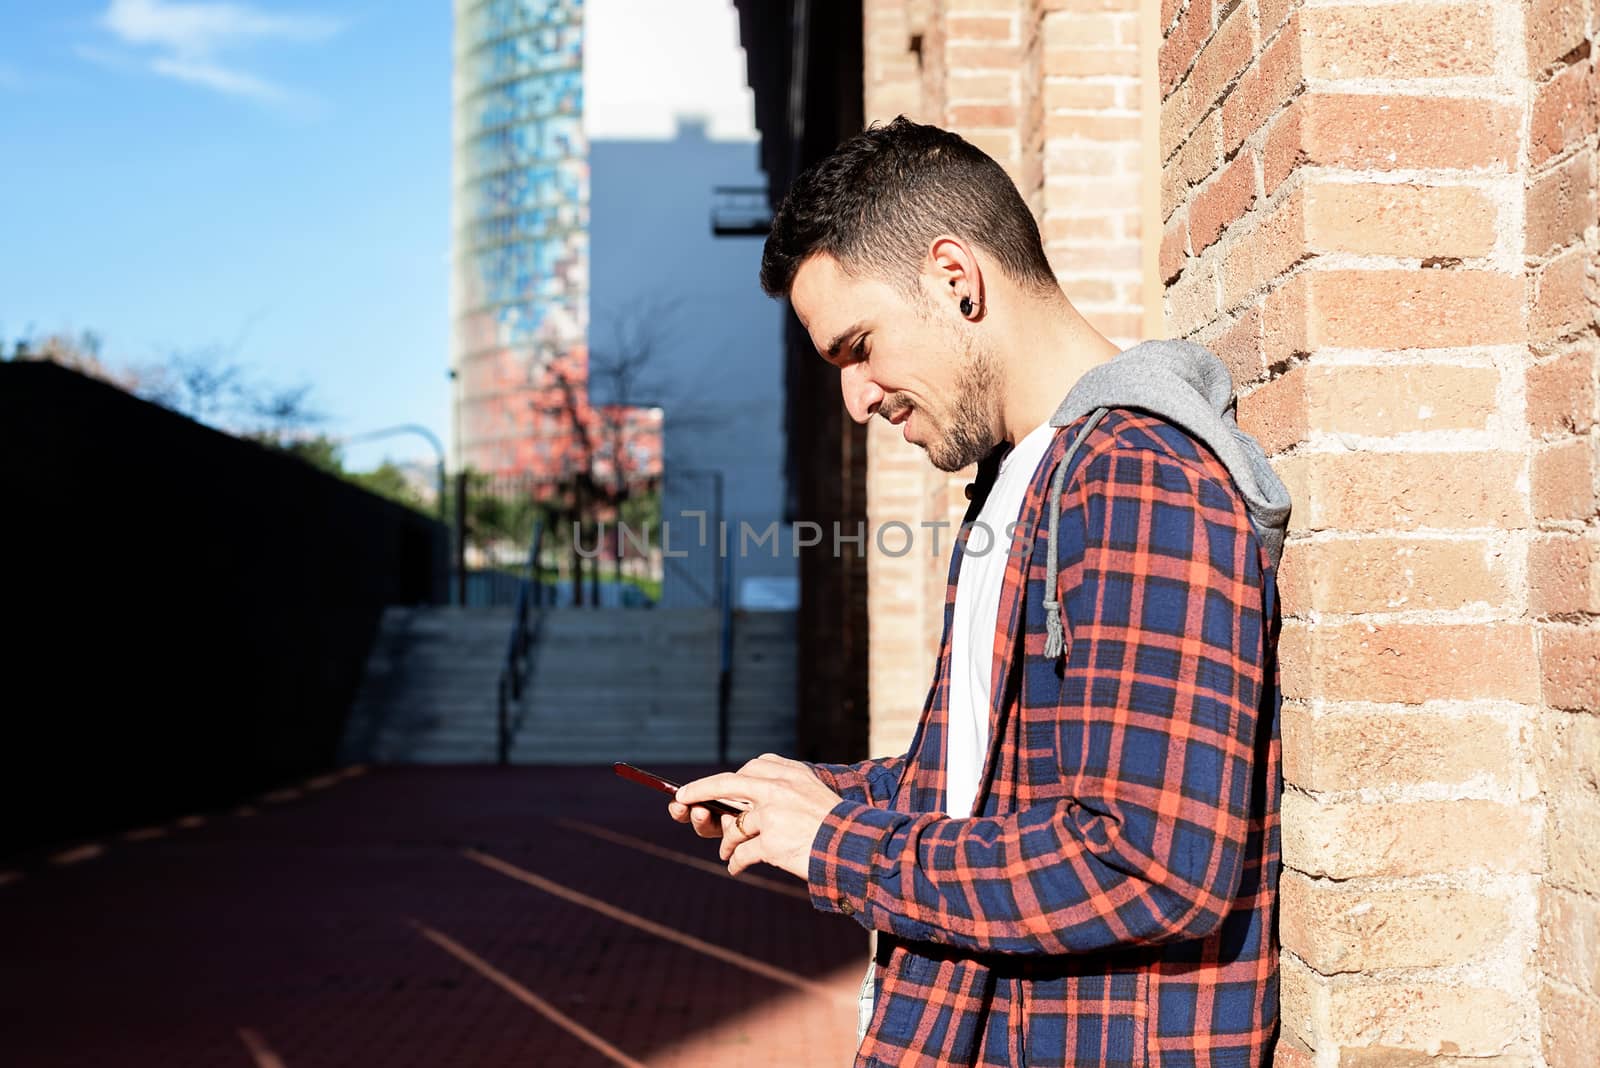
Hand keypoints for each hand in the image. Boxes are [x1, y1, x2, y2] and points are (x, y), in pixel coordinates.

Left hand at [673, 754, 841, 878]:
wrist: (855, 847)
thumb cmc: (834, 825)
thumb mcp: (812, 794)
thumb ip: (782, 792)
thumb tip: (741, 809)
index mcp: (789, 773)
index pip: (749, 769)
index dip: (723, 780)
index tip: (707, 787)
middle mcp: (778, 787)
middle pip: (727, 785)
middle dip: (699, 792)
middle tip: (681, 801)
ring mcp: (772, 813)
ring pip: (735, 827)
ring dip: (728, 841)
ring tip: (728, 852)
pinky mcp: (771, 840)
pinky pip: (742, 853)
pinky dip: (736, 862)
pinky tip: (735, 867)